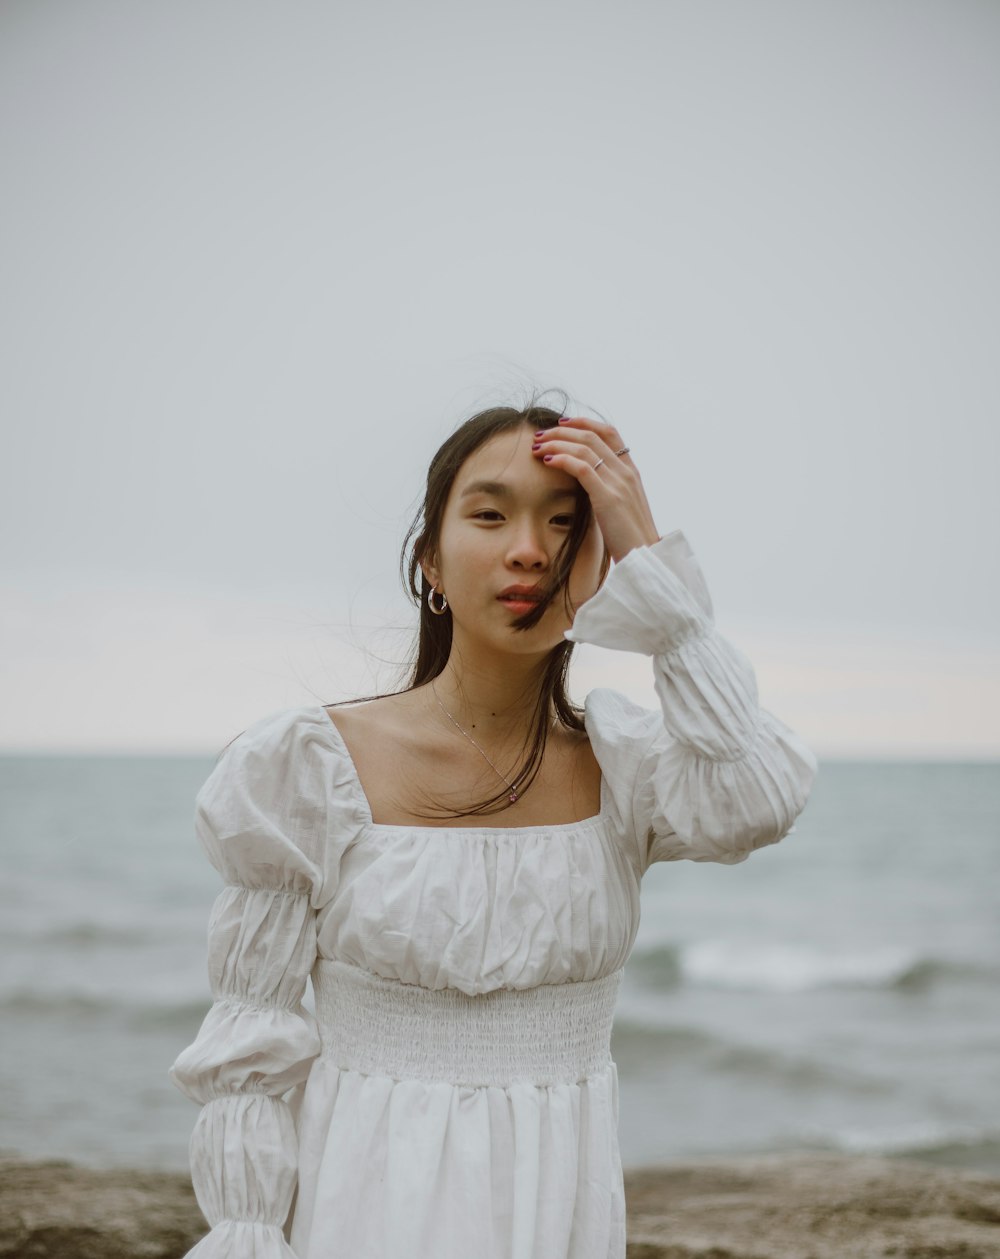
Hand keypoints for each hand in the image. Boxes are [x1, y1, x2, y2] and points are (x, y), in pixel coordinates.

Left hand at [532, 416, 660, 562]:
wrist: (646, 559)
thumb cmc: (631, 539)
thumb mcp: (623, 508)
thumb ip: (609, 491)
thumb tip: (588, 486)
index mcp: (632, 471)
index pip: (609, 432)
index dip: (584, 423)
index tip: (562, 423)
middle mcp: (627, 472)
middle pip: (592, 436)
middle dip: (561, 431)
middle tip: (539, 435)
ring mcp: (619, 483)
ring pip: (584, 447)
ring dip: (556, 443)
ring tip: (537, 447)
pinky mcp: (608, 498)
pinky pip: (582, 468)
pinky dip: (562, 459)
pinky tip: (548, 460)